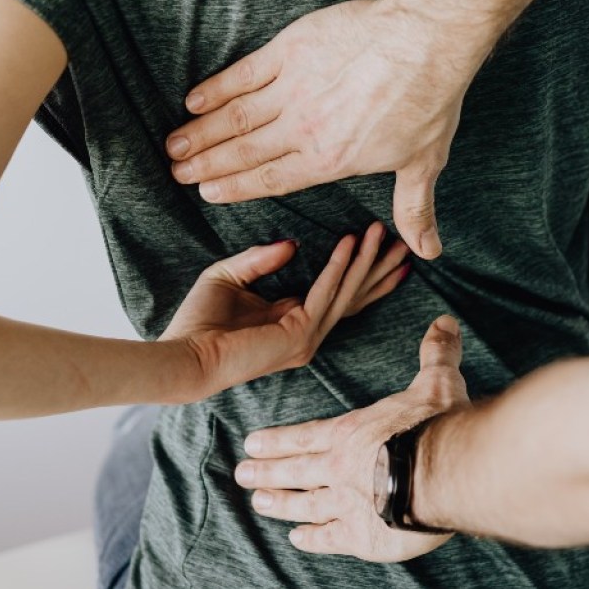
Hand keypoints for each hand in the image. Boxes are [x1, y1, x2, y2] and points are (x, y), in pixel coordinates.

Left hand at [161, 222, 407, 400]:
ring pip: (346, 293)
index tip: (380, 244)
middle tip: (404, 242)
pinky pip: (325, 293)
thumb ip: (260, 259)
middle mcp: (307, 333)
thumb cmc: (198, 323)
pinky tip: (349, 242)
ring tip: (381, 232)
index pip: (339, 294)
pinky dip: (338, 266)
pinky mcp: (298, 335)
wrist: (184, 356)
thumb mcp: (229, 276)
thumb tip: (293, 243)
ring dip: (366, 261)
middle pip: (354, 296)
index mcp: (293, 321)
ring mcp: (306, 338)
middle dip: (379, 268)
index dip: (361, 270)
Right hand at [165, 0, 476, 259]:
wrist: (425, 41)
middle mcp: (303, 130)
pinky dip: (216, 88)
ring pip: (235, 117)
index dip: (235, 187)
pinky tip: (194, 100)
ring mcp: (293, 89)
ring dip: (201, 132)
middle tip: (178, 173)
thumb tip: (427, 251)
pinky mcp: (290, 51)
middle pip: (244, 152)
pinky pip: (243, 74)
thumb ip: (413, 209)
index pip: (271, 180)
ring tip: (175, 145)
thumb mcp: (423, 163)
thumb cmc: (428, 102)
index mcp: (329, 160)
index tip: (208, 192)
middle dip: (207, 164)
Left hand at [235, 315, 469, 561]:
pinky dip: (312, 538)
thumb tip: (444, 321)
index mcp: (351, 433)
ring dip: (280, 504)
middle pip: (295, 470)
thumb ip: (436, 354)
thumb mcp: (437, 382)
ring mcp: (345, 504)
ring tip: (259, 504)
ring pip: (303, 505)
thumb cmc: (438, 425)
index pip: (305, 436)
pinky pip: (329, 538)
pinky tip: (298, 539)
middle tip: (241, 475)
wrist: (445, 472)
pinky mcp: (361, 536)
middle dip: (266, 472)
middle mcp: (339, 468)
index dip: (278, 440)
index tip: (251, 443)